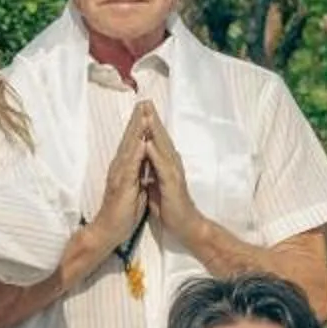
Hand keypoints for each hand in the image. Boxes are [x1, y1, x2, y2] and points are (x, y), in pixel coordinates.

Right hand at [88, 107, 150, 254]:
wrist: (109, 231)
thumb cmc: (122, 212)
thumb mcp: (135, 189)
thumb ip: (139, 174)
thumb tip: (145, 164)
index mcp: (125, 168)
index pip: (133, 143)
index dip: (140, 126)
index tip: (148, 110)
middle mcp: (119, 167)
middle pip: (129, 140)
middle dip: (137, 121)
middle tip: (145, 102)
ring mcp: (119, 175)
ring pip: (129, 148)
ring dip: (136, 131)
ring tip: (144, 114)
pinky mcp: (122, 185)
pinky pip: (130, 167)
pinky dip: (136, 153)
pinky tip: (141, 142)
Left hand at [141, 111, 204, 247]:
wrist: (185, 225)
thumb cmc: (170, 207)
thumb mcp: (157, 184)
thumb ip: (152, 171)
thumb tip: (145, 161)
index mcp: (166, 164)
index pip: (157, 140)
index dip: (149, 124)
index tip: (141, 108)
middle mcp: (172, 164)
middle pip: (161, 137)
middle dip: (152, 119)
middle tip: (145, 101)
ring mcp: (173, 173)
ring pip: (163, 147)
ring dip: (154, 131)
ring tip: (146, 114)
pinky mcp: (173, 184)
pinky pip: (162, 166)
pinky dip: (155, 154)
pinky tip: (148, 143)